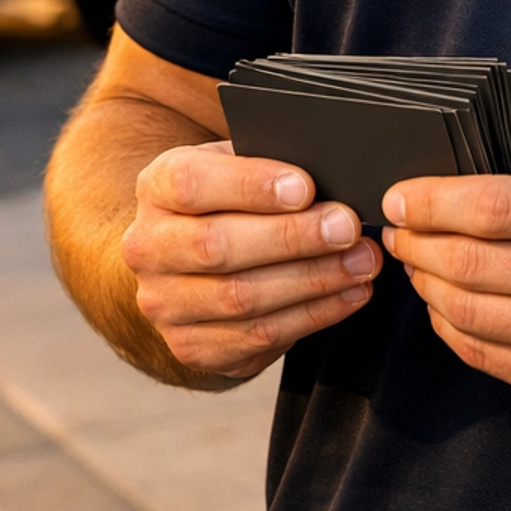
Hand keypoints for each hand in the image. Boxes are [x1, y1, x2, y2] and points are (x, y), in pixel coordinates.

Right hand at [121, 140, 381, 381]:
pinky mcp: (192, 347)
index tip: (305, 187)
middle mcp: (149, 248)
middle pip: (216, 246)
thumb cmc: (228, 201)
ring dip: (313, 281)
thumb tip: (330, 169)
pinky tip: (350, 293)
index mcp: (157, 188)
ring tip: (362, 262)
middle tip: (347, 227)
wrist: (189, 266)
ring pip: (241, 298)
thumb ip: (266, 163)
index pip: (191, 184)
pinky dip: (313, 315)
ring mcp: (165, 304)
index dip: (250, 186)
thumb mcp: (234, 167)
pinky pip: (258, 336)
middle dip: (292, 237)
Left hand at [381, 150, 510, 419]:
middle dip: (417, 244)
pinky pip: (486, 357)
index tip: (399, 197)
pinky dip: (453, 328)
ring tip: (420, 264)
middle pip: (468, 264)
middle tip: (399, 231)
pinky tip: (449, 305)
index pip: (489, 207)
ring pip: (467, 315)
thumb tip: (462, 163)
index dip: (429, 202)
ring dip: (428, 286)